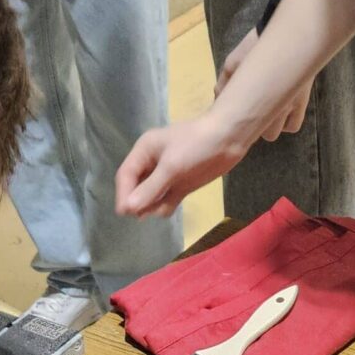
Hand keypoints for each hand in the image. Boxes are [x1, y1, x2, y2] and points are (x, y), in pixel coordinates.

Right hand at [116, 111, 248, 217]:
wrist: (230, 138)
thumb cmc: (197, 146)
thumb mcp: (171, 166)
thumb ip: (150, 188)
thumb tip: (128, 208)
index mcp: (144, 151)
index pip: (126, 175)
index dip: (123, 193)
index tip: (125, 212)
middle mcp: (152, 163)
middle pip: (136, 187)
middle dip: (138, 201)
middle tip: (142, 215)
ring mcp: (167, 175)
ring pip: (151, 196)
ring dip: (151, 206)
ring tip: (158, 211)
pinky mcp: (181, 184)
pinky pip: (166, 200)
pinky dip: (165, 207)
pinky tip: (168, 209)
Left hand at [216, 28, 311, 141]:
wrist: (286, 33)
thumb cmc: (256, 47)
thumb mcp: (233, 62)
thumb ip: (225, 83)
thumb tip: (218, 98)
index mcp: (256, 98)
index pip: (242, 124)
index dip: (236, 124)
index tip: (233, 116)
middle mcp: (276, 107)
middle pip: (262, 133)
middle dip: (255, 127)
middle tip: (250, 113)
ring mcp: (290, 106)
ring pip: (278, 132)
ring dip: (270, 126)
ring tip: (266, 113)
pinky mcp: (301, 102)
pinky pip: (293, 125)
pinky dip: (286, 123)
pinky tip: (281, 113)